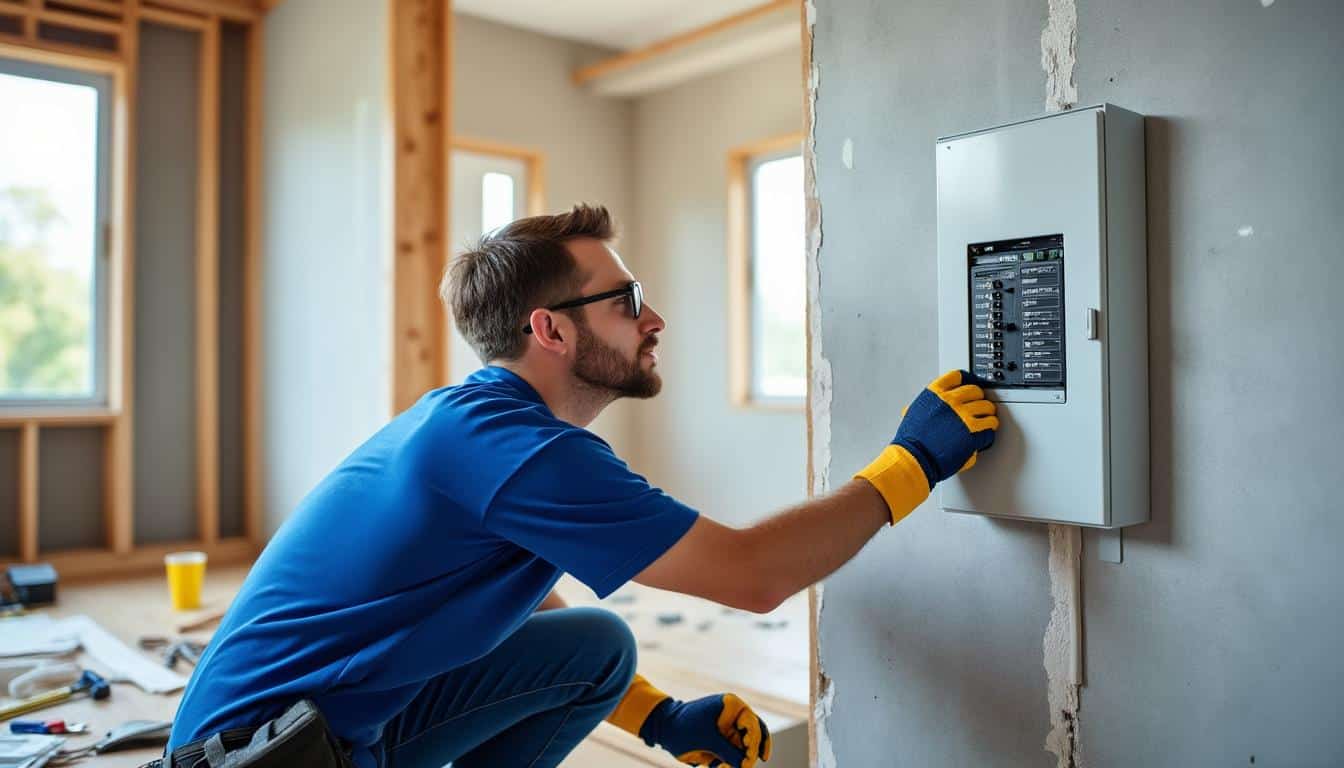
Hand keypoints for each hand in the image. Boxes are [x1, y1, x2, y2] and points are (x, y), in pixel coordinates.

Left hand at [640, 693, 771, 767]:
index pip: (754, 725)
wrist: (663, 729)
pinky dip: (729, 765)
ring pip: (745, 751)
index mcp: (732, 706)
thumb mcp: (707, 739)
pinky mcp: (723, 744)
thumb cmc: (683, 727)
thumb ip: (729, 751)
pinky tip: (718, 767)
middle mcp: (735, 718)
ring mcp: (730, 731)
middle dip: (748, 756)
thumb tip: (746, 764)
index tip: (747, 754)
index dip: (755, 741)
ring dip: (738, 763)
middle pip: (754, 739)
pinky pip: (733, 757)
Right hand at [855, 369, 997, 523]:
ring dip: (989, 415)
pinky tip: (986, 435)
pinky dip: (989, 432)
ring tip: (988, 421)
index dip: (967, 380)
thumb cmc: (911, 441)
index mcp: (935, 393)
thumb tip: (910, 411)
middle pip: (975, 391)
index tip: (971, 385)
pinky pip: (989, 427)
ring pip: (987, 408)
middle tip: (982, 406)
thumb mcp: (911, 416)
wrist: (915, 458)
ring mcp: (962, 415)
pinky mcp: (972, 432)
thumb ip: (918, 409)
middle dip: (980, 399)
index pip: (957, 376)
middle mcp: (950, 401)